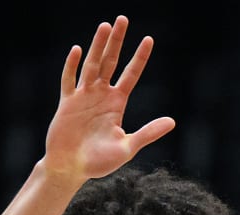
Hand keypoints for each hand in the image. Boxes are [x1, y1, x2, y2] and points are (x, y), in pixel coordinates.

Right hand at [43, 16, 174, 184]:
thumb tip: (172, 122)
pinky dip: (71, 66)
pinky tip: (77, 50)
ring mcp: (83, 97)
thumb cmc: (98, 162)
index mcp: (116, 103)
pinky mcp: (66, 103)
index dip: (139, 57)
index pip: (131, 74)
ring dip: (97, 46)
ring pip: (91, 65)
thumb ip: (147, 133)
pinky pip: (69, 81)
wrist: (70, 170)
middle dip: (117, 41)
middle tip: (122, 19)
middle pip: (110, 62)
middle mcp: (100, 95)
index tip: (149, 39)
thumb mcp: (127, 148)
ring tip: (104, 26)